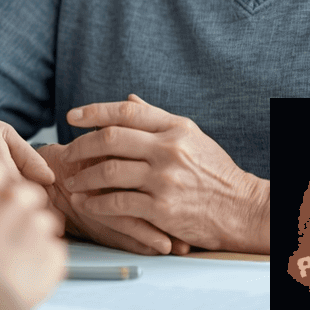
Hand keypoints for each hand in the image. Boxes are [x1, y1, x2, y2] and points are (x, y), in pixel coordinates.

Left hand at [62, 94, 269, 252]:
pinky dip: (98, 204)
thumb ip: (157, 118)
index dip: (94, 111)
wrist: (243, 209)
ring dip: (84, 177)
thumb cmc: (215, 171)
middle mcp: (168, 149)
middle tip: (66, 153)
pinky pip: (119, 204)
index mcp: (174, 127)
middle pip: (111, 139)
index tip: (72, 115)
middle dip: (81, 145)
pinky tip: (87, 205)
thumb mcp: (192, 135)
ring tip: (72, 181)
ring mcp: (164, 180)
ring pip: (110, 171)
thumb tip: (129, 99)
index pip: (126, 111)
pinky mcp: (162, 210)